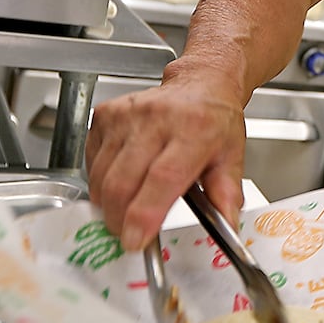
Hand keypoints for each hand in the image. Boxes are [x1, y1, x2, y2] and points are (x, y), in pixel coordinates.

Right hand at [85, 72, 247, 250]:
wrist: (200, 82)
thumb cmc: (213, 120)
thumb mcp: (232, 158)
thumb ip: (226, 196)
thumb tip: (226, 228)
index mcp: (194, 130)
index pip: (162, 177)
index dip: (144, 213)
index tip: (136, 240)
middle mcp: (157, 119)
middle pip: (123, 181)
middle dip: (119, 219)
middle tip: (128, 234)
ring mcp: (127, 115)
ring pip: (101, 175)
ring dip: (107, 203)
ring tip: (124, 210)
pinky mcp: (106, 114)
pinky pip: (91, 160)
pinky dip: (99, 181)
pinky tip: (119, 178)